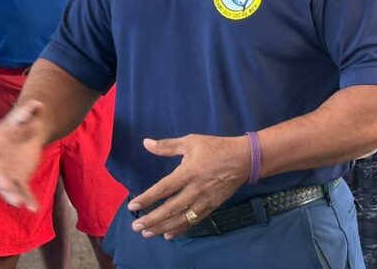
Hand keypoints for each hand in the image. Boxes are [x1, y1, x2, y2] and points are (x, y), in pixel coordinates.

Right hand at [0, 100, 47, 211]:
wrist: (28, 130)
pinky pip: (21, 191)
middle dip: (0, 180)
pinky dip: (27, 199)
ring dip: (14, 196)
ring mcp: (6, 172)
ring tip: (22, 204)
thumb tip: (37, 103)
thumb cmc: (22, 122)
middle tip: (6, 187)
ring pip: (8, 187)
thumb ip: (29, 111)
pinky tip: (34, 208)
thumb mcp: (26, 114)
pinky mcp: (17, 179)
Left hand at [127, 134, 250, 239]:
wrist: (244, 159)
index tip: (133, 205)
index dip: (148, 198)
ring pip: (181, 218)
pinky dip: (181, 229)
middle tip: (136, 226)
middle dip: (152, 219)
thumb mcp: (191, 141)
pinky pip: (194, 221)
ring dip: (163, 227)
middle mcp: (195, 189)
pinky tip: (168, 234)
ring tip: (147, 233)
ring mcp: (204, 200)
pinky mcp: (212, 206)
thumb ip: (167, 146)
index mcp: (189, 172)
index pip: (164, 188)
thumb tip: (146, 143)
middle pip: (171, 209)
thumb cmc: (216, 148)